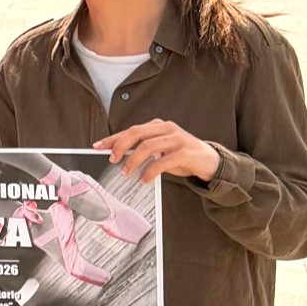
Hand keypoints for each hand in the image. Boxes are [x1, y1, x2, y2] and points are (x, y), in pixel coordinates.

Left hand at [94, 120, 219, 183]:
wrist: (209, 161)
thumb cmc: (180, 156)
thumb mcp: (160, 150)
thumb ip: (142, 150)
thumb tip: (117, 157)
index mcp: (158, 126)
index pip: (131, 130)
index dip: (113, 138)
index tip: (97, 146)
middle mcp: (167, 128)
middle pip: (137, 132)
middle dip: (120, 146)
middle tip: (112, 160)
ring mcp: (178, 139)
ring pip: (148, 145)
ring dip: (134, 160)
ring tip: (126, 173)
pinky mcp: (186, 152)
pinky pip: (163, 161)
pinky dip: (150, 171)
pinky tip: (144, 179)